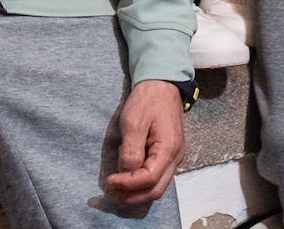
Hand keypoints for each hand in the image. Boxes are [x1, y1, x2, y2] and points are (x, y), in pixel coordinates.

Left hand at [102, 80, 183, 206]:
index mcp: (168, 149)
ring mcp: (173, 159)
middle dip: (131, 197)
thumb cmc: (148, 101)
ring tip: (114, 190)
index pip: (148, 179)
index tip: (108, 182)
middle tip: (109, 193)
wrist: (161, 86)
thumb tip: (125, 173)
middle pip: (155, 191)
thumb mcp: (134, 121)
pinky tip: (125, 179)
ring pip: (156, 188)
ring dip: (135, 194)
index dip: (127, 185)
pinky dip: (139, 184)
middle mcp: (175, 159)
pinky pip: (155, 179)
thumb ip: (131, 150)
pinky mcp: (167, 157)